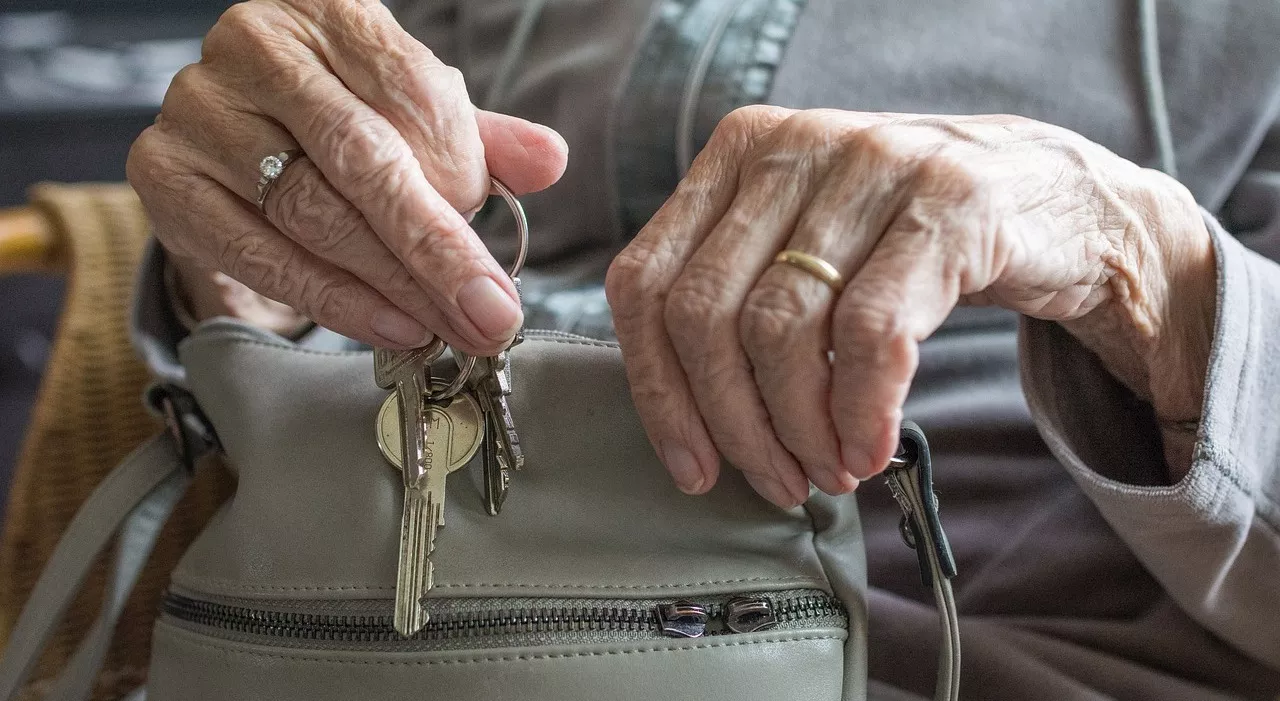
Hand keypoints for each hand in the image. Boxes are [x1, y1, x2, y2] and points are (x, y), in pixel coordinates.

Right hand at [128, 0, 567, 353]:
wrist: (240, 136)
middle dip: (437, 250)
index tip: (499, 249)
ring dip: (392, 285)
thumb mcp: (418, 118)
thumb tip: (549, 160)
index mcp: (330, 13)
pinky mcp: (164, 174)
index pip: (411, 92)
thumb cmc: (344, 121)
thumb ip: (482, 140)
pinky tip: (388, 325)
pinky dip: (332, 299)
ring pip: (311, 213)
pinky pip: (258, 253)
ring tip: (448, 329)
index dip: (461, 176)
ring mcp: (201, 109)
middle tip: (489, 315)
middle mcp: (257, 47)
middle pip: (362, 160)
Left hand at [606, 106, 1215, 505]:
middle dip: (734, 424)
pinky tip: (871, 449)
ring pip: (781, 327)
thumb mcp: (810, 246)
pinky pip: (871, 331)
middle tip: (778, 482)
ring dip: (799, 428)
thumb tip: (682, 419)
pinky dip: (862, 410)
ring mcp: (872, 165)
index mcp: (739, 153)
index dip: (658, 390)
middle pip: (705, 313)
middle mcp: (794, 146)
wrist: (1058, 202)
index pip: (646, 281)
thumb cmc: (912, 243)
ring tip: (829, 473)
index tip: (691, 467)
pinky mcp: (950, 202)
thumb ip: (740, 295)